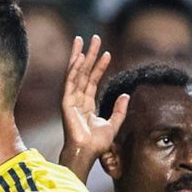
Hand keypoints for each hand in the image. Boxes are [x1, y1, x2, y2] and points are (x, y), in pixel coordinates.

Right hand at [60, 36, 126, 180]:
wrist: (86, 153)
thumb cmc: (97, 144)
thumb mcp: (113, 125)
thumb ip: (119, 110)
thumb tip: (125, 94)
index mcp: (86, 104)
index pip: (93, 80)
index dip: (100, 66)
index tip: (107, 53)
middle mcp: (77, 100)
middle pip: (83, 72)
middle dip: (89, 54)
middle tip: (94, 38)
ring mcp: (71, 100)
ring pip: (75, 73)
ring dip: (79, 56)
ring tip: (82, 40)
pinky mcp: (66, 103)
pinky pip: (70, 82)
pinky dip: (74, 69)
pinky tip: (79, 57)